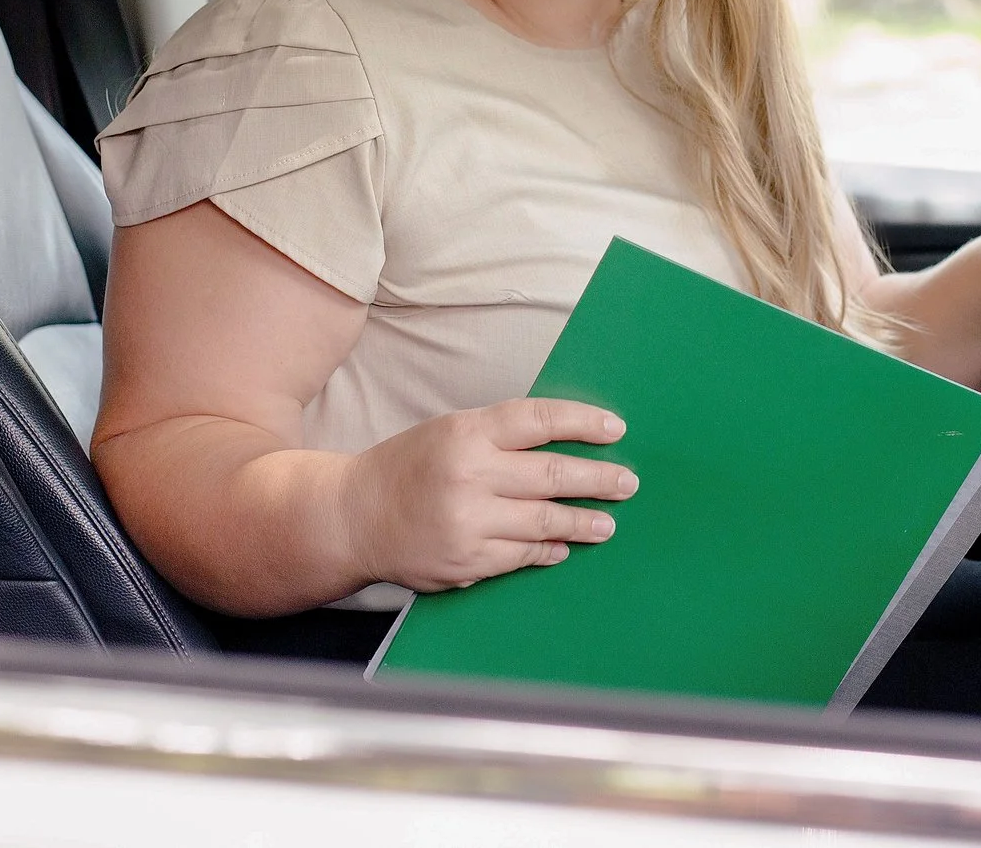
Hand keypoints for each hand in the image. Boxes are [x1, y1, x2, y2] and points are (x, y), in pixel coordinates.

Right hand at [337, 398, 636, 591]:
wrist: (353, 517)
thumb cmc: (409, 467)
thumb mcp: (450, 431)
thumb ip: (502, 435)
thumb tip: (568, 440)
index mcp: (467, 432)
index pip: (539, 420)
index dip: (583, 422)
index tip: (616, 429)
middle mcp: (470, 475)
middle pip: (553, 475)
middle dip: (599, 479)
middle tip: (627, 482)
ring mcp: (469, 522)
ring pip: (545, 522)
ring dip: (583, 522)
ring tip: (607, 523)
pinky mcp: (467, 561)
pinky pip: (522, 556)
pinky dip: (547, 551)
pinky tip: (562, 547)